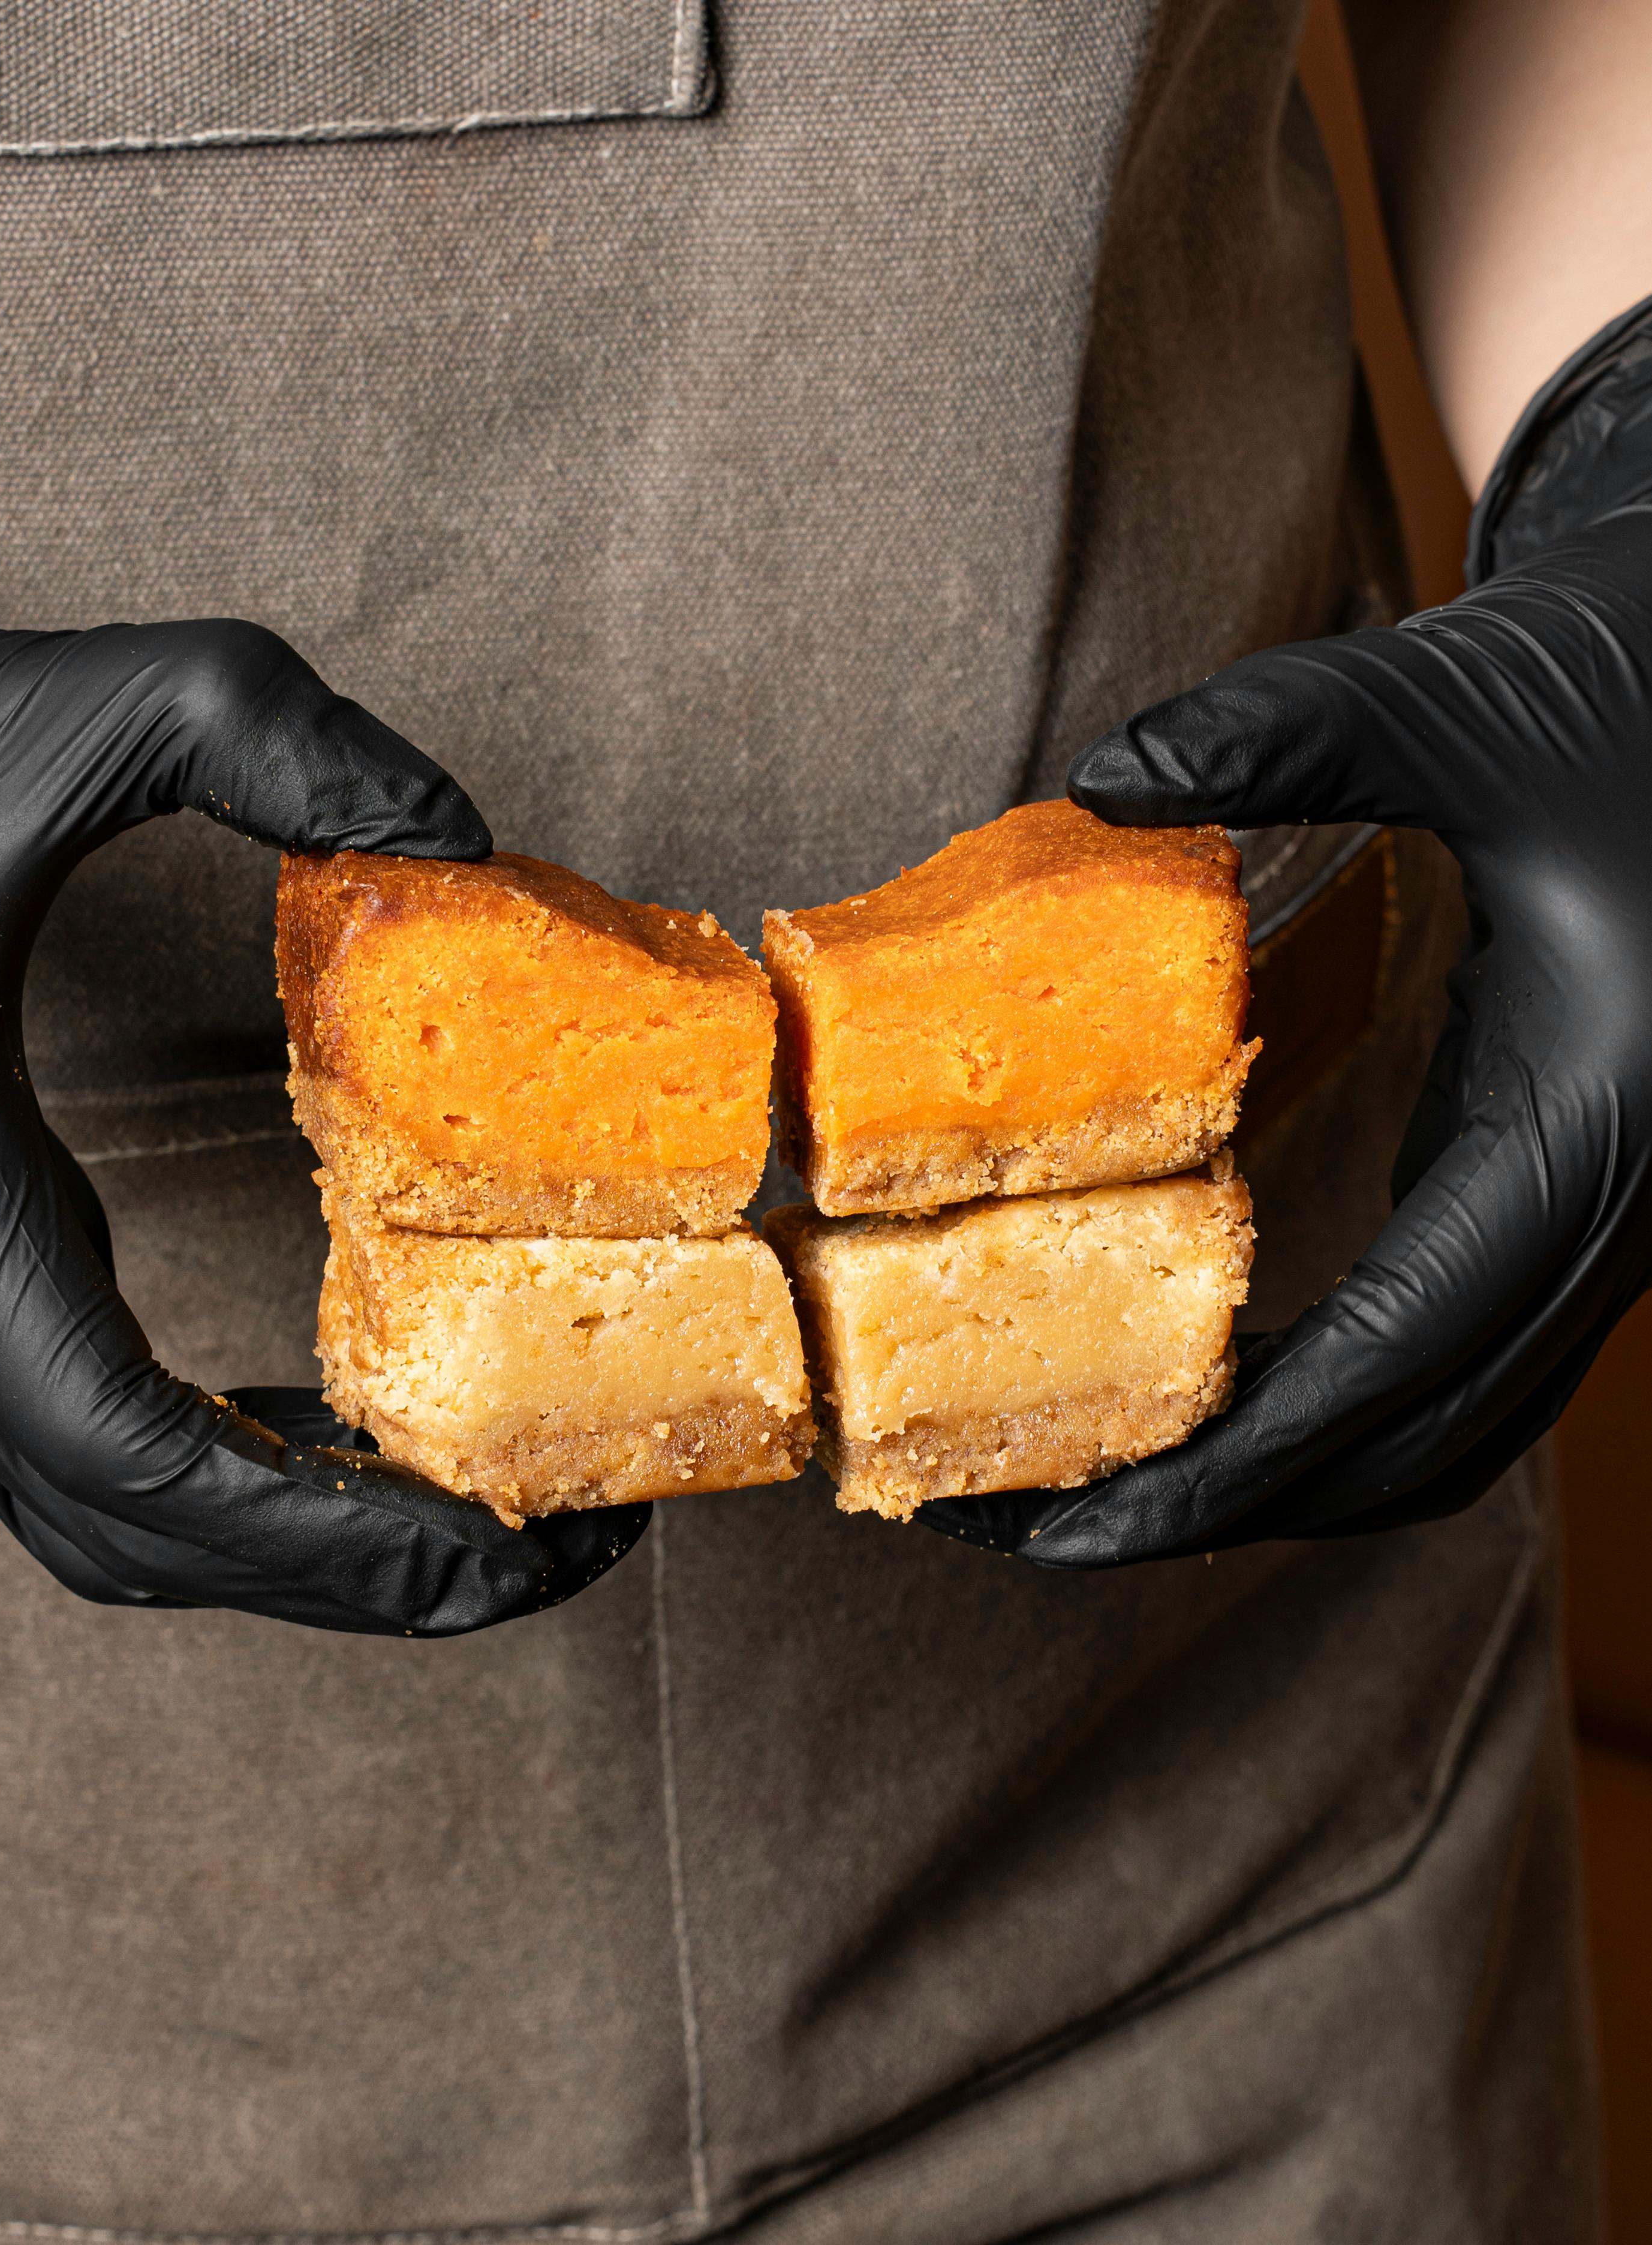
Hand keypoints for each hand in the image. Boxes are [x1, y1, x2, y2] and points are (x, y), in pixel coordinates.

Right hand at [0, 589, 647, 1630]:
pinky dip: (207, 1458)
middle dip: (337, 1571)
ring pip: (89, 1502)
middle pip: (129, 1527)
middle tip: (533, 1558)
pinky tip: (320, 1422)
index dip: (320, 1528)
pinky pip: (69, 1426)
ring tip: (454, 1515)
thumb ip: (260, 726)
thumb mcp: (41, 700)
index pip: (125, 1453)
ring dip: (275, 1537)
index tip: (491, 1541)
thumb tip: (451, 821)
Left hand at [929, 299, 1651, 1564]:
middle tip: (1034, 1524)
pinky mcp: (1557, 1190)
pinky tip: (1214, 1384)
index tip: (1079, 1523)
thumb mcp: (1468, 695)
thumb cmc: (1632, 684)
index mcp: (1589, 1126)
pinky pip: (1451, 1358)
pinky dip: (1333, 1404)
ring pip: (1442, 1427)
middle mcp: (1607, 1211)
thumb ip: (1288, 732)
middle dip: (1225, 1506)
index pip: (1394, 1362)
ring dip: (1281, 1477)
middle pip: (1408, 1444)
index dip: (1231, 1464)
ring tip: (1104, 1483)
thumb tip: (1104, 774)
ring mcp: (1593, 1217)